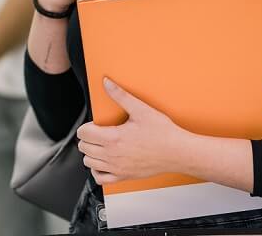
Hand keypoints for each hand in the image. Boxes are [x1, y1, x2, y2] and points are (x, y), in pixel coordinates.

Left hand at [76, 77, 190, 185]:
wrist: (177, 152)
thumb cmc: (162, 133)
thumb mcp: (141, 109)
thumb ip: (120, 95)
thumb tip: (107, 83)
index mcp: (113, 138)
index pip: (84, 133)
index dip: (86, 126)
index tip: (94, 124)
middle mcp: (112, 155)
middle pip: (84, 147)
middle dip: (87, 138)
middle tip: (97, 132)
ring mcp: (117, 168)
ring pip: (89, 162)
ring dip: (90, 153)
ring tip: (100, 144)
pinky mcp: (124, 176)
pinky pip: (100, 178)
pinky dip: (96, 170)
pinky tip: (102, 162)